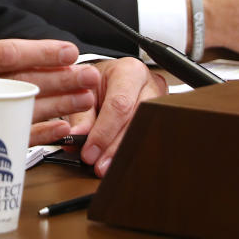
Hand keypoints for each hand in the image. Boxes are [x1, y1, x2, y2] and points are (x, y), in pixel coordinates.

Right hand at [0, 0, 100, 163]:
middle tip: (89, 74)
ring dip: (58, 106)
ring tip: (85, 98)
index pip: (3, 55)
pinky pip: (8, 141)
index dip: (39, 52)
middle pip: (20, 86)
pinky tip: (61, 127)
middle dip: (60, 80)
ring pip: (21, 114)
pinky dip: (38, 134)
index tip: (67, 50)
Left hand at [62, 57, 165, 176]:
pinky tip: (120, 162)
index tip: (90, 151)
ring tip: (106, 167)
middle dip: (115, 148)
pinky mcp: (163, 117)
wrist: (111, 79)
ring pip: (147, 132)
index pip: (119, 104)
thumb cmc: (99, 82)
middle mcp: (150, 84)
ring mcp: (161, 102)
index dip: (104, 132)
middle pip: (137, 121)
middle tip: (99, 165)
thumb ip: (80, 116)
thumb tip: (76, 139)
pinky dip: (133, 152)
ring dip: (124, 153)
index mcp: (129, 71)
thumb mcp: (84, 91)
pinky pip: (150, 138)